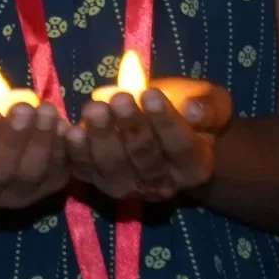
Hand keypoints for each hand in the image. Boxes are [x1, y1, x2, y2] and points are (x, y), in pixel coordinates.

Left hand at [69, 84, 220, 202]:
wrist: (162, 124)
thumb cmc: (190, 108)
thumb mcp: (211, 102)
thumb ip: (208, 107)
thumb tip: (193, 110)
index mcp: (193, 165)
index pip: (180, 147)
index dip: (166, 121)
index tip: (151, 93)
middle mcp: (161, 183)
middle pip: (144, 159)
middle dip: (131, 127)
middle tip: (119, 99)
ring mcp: (126, 185)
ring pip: (111, 168)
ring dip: (100, 138)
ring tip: (94, 109)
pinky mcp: (95, 178)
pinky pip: (81, 169)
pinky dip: (73, 151)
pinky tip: (68, 129)